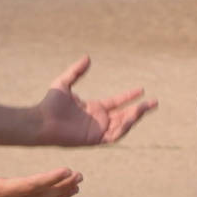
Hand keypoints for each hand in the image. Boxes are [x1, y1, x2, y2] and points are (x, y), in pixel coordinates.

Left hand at [36, 55, 157, 145]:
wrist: (41, 120)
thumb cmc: (49, 103)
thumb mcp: (64, 82)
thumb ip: (76, 71)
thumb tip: (87, 57)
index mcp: (94, 108)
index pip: (117, 103)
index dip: (129, 96)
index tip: (142, 89)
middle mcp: (98, 121)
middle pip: (125, 115)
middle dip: (140, 110)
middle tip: (155, 102)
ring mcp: (98, 131)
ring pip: (122, 125)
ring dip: (135, 118)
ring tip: (145, 108)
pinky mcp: (94, 140)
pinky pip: (114, 136)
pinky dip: (124, 128)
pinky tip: (131, 118)